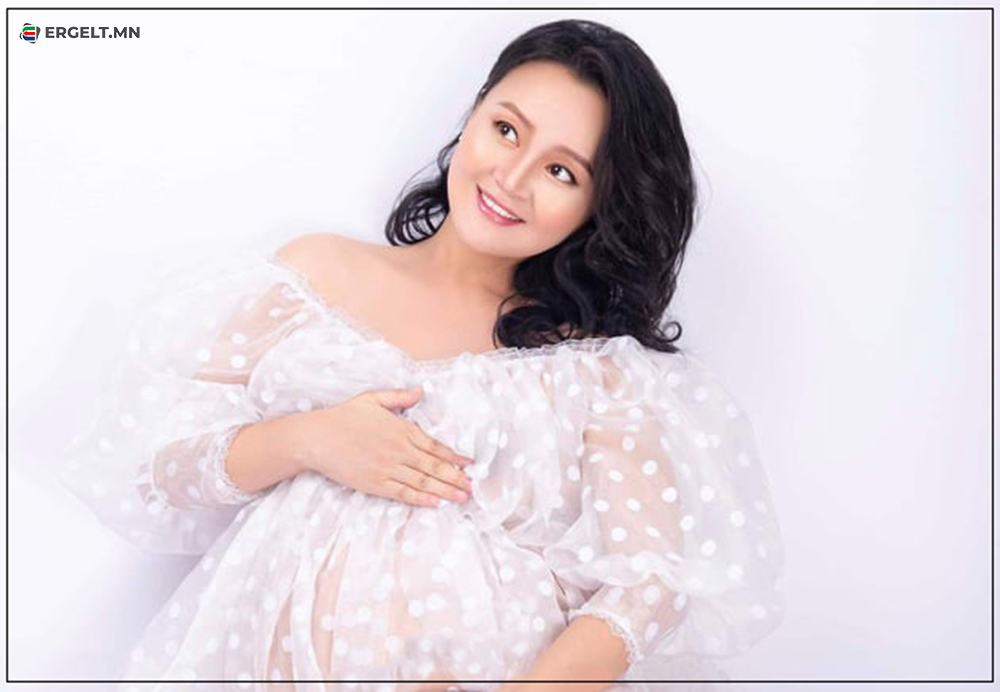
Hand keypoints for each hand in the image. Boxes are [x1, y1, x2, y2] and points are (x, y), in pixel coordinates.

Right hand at [291, 385, 475, 507]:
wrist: (316, 438)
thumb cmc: (343, 417)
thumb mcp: (372, 399)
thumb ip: (399, 396)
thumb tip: (421, 390)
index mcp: (401, 429)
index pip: (434, 446)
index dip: (454, 456)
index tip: (469, 464)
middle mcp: (398, 451)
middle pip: (433, 467)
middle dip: (456, 477)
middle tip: (473, 487)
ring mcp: (387, 469)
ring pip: (422, 482)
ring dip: (445, 490)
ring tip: (462, 497)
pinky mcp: (375, 484)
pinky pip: (402, 493)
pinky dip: (420, 499)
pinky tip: (435, 503)